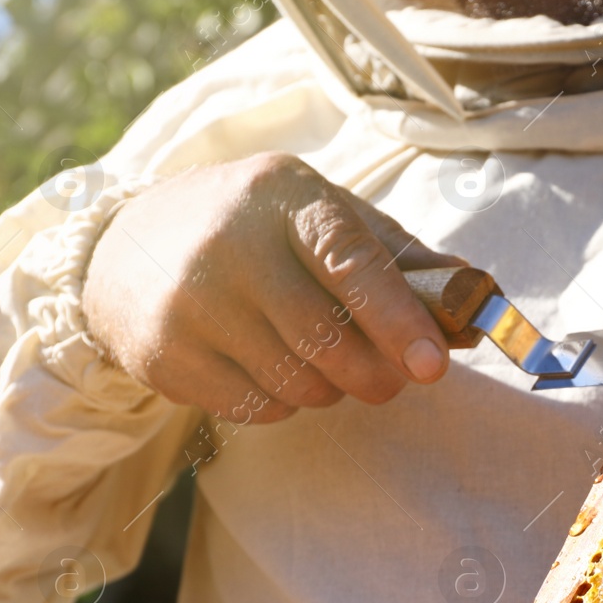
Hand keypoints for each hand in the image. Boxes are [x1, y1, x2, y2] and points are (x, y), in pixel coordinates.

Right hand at [84, 153, 461, 423]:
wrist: (125, 244)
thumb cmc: (255, 230)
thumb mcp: (322, 217)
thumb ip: (400, 258)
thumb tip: (478, 299)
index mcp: (284, 196)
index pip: (349, 259)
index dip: (397, 317)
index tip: (433, 365)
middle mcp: (228, 242)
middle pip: (325, 337)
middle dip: (372, 373)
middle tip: (387, 380)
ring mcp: (188, 300)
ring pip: (295, 381)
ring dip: (329, 390)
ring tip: (322, 365)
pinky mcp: (162, 354)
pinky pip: (255, 406)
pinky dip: (283, 403)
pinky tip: (273, 371)